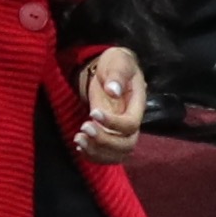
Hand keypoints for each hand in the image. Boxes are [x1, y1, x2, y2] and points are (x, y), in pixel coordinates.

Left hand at [71, 44, 145, 160]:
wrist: (108, 70)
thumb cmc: (115, 64)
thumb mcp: (117, 61)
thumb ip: (117, 74)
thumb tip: (114, 90)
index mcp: (137, 105)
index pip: (131, 124)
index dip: (113, 123)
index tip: (93, 112)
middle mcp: (131, 123)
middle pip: (126, 145)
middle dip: (104, 141)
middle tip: (83, 127)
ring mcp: (121, 132)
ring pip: (116, 154)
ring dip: (97, 151)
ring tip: (78, 139)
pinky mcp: (109, 136)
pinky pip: (106, 155)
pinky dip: (93, 155)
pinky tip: (79, 145)